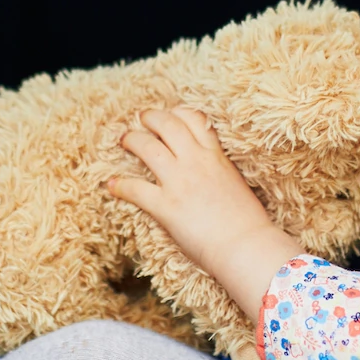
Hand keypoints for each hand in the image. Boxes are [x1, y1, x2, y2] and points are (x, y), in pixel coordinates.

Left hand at [109, 108, 304, 318]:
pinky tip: (111, 185)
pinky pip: (135, 189)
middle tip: (142, 118)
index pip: (195, 119)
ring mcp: (179, 181)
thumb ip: (222, 174)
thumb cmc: (249, 224)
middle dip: (151, 117)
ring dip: (132, 140)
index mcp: (216, 156)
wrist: (247, 246)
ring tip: (124, 139)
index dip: (179, 113)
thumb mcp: (238, 185)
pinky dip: (119, 185)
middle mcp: (196, 161)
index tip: (171, 114)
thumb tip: (216, 177)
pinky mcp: (165, 205)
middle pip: (167, 124)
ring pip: (147, 147)